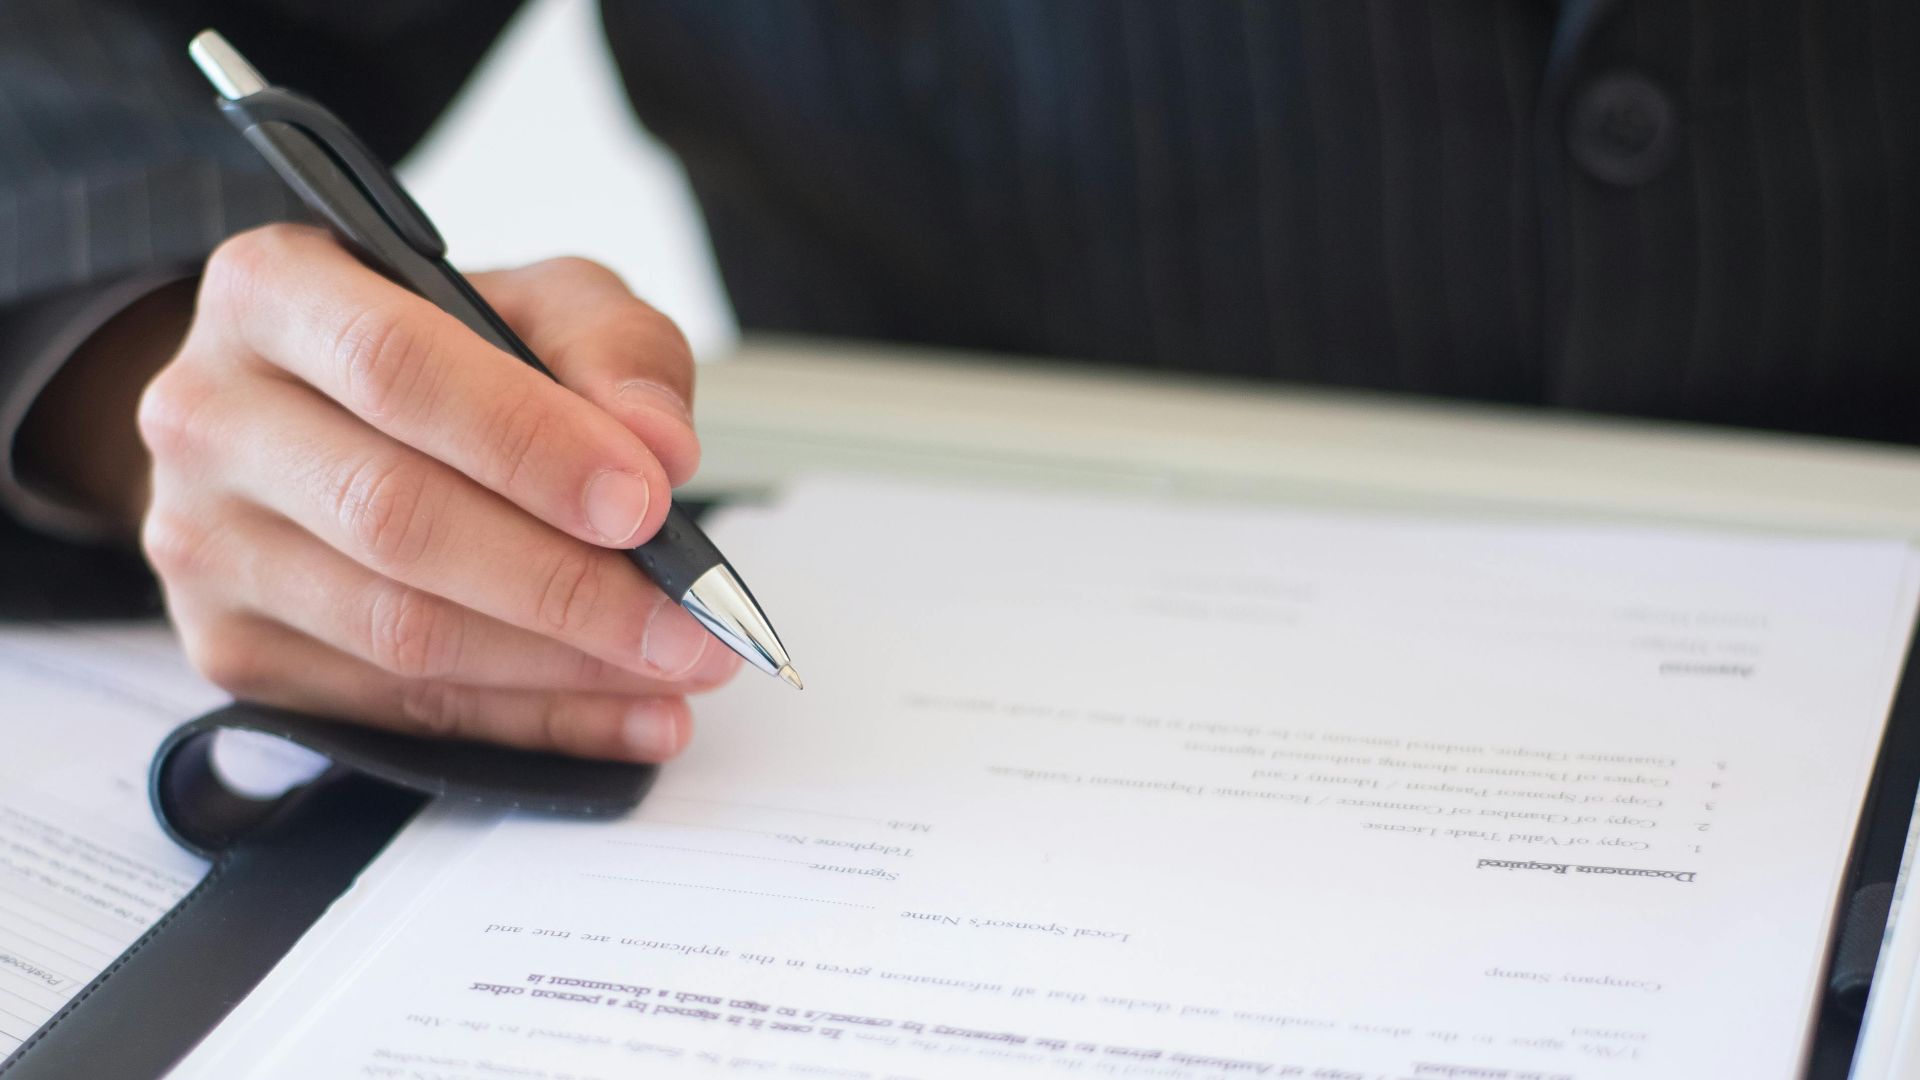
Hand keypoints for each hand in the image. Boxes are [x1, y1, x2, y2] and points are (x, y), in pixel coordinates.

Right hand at [136, 224, 738, 760]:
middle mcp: (210, 417)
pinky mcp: (231, 652)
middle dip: (566, 583)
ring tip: (681, 665)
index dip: (530, 445)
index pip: (395, 369)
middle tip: (689, 617)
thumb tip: (660, 449)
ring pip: (397, 632)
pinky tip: (632, 716)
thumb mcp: (544, 305)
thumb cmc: (448, 354)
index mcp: (273, 291)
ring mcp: (205, 546)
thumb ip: (613, 349)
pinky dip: (537, 722)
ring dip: (563, 667)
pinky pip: (401, 708)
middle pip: (395, 518)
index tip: (646, 503)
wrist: (326, 417)